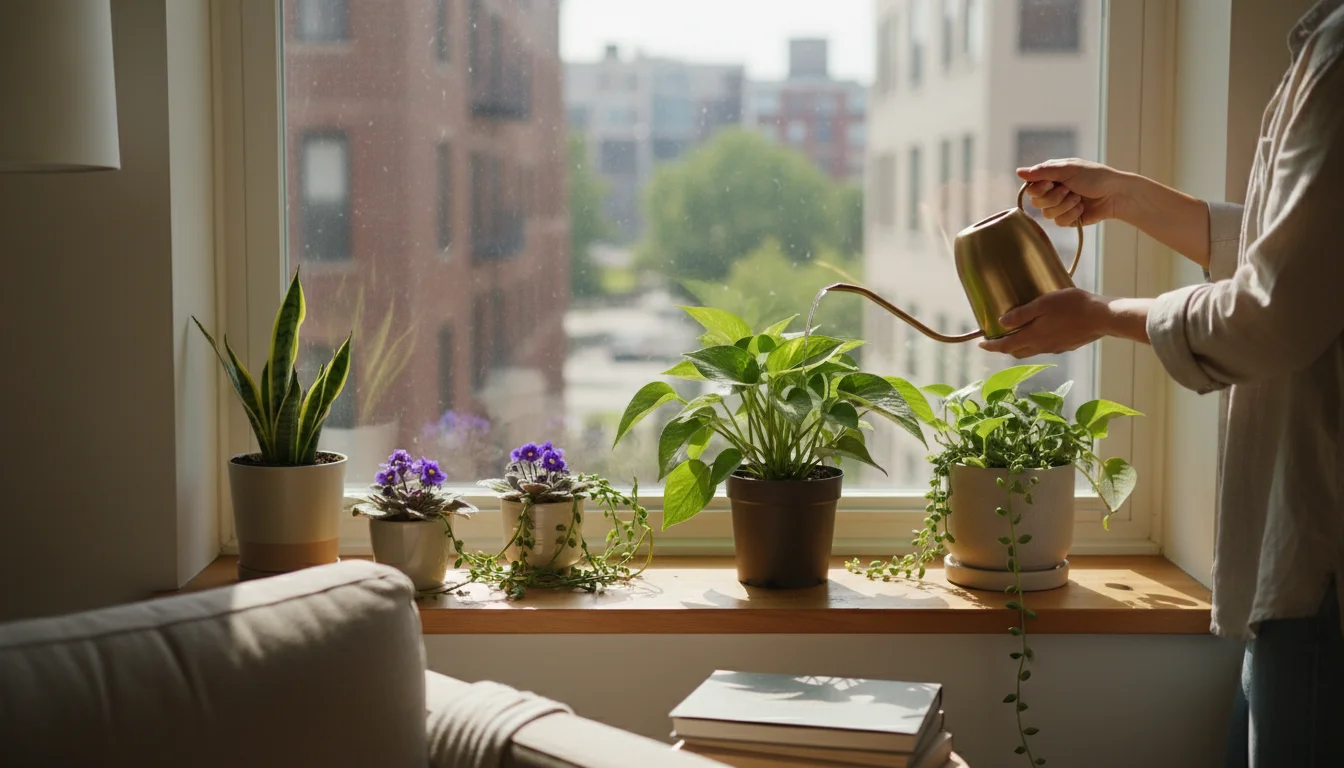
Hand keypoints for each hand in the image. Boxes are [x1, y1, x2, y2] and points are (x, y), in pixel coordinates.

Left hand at [978, 289, 1109, 357]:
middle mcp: (1042, 347)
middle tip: (997, 339)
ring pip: (1031, 350)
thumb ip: (1022, 314)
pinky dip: (1036, 342)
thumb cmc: (1073, 306)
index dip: (991, 346)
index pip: (1005, 346)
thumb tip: (1001, 322)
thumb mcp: (1043, 304)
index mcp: (1033, 337)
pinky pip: (1045, 347)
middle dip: (1004, 347)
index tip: (981, 344)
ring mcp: (1055, 348)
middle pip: (1017, 351)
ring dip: (1020, 345)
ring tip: (1016, 334)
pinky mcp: (1066, 346)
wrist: (1102, 317)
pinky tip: (1040, 331)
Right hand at [1017, 159, 1131, 227]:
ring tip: (1078, 198)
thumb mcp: (1068, 169)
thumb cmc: (1095, 176)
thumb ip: (1042, 171)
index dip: (1038, 188)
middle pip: (1037, 202)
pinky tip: (1081, 207)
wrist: (1115, 194)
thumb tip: (1018, 171)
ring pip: (1047, 214)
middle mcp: (1052, 191)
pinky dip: (1071, 214)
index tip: (1051, 183)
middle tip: (1069, 189)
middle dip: (1054, 197)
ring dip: (1065, 206)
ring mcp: (1059, 206)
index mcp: (1050, 176)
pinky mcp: (1067, 219)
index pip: (1030, 187)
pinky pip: (1059, 222)